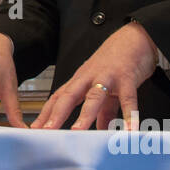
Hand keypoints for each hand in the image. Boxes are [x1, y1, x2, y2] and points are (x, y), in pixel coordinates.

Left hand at [32, 21, 158, 130]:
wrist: (134, 38)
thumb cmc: (115, 62)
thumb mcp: (105, 88)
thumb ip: (103, 112)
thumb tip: (99, 132)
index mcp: (80, 81)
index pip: (58, 98)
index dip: (46, 114)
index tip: (36, 130)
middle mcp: (89, 78)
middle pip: (69, 96)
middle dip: (57, 114)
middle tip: (47, 132)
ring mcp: (107, 77)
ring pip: (94, 97)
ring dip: (85, 115)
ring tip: (78, 131)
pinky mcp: (126, 77)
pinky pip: (127, 98)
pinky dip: (128, 115)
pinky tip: (129, 130)